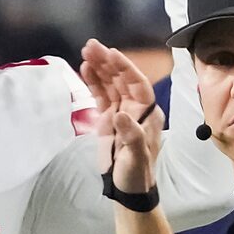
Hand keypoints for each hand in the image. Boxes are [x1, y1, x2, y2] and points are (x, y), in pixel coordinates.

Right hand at [81, 40, 161, 192]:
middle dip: (107, 62)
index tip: (111, 54)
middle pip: (121, 79)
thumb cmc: (137, 173)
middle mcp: (135, 107)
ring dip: (99, 68)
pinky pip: (101, 96)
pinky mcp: (107, 119)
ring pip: (110, 84)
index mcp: (147, 112)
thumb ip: (131, 135)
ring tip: (85, 52)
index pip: (137, 83)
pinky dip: (94, 82)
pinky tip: (85, 69)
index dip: (125, 68)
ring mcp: (120, 112)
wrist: (128, 187)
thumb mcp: (137, 156)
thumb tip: (119, 114)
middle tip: (91, 46)